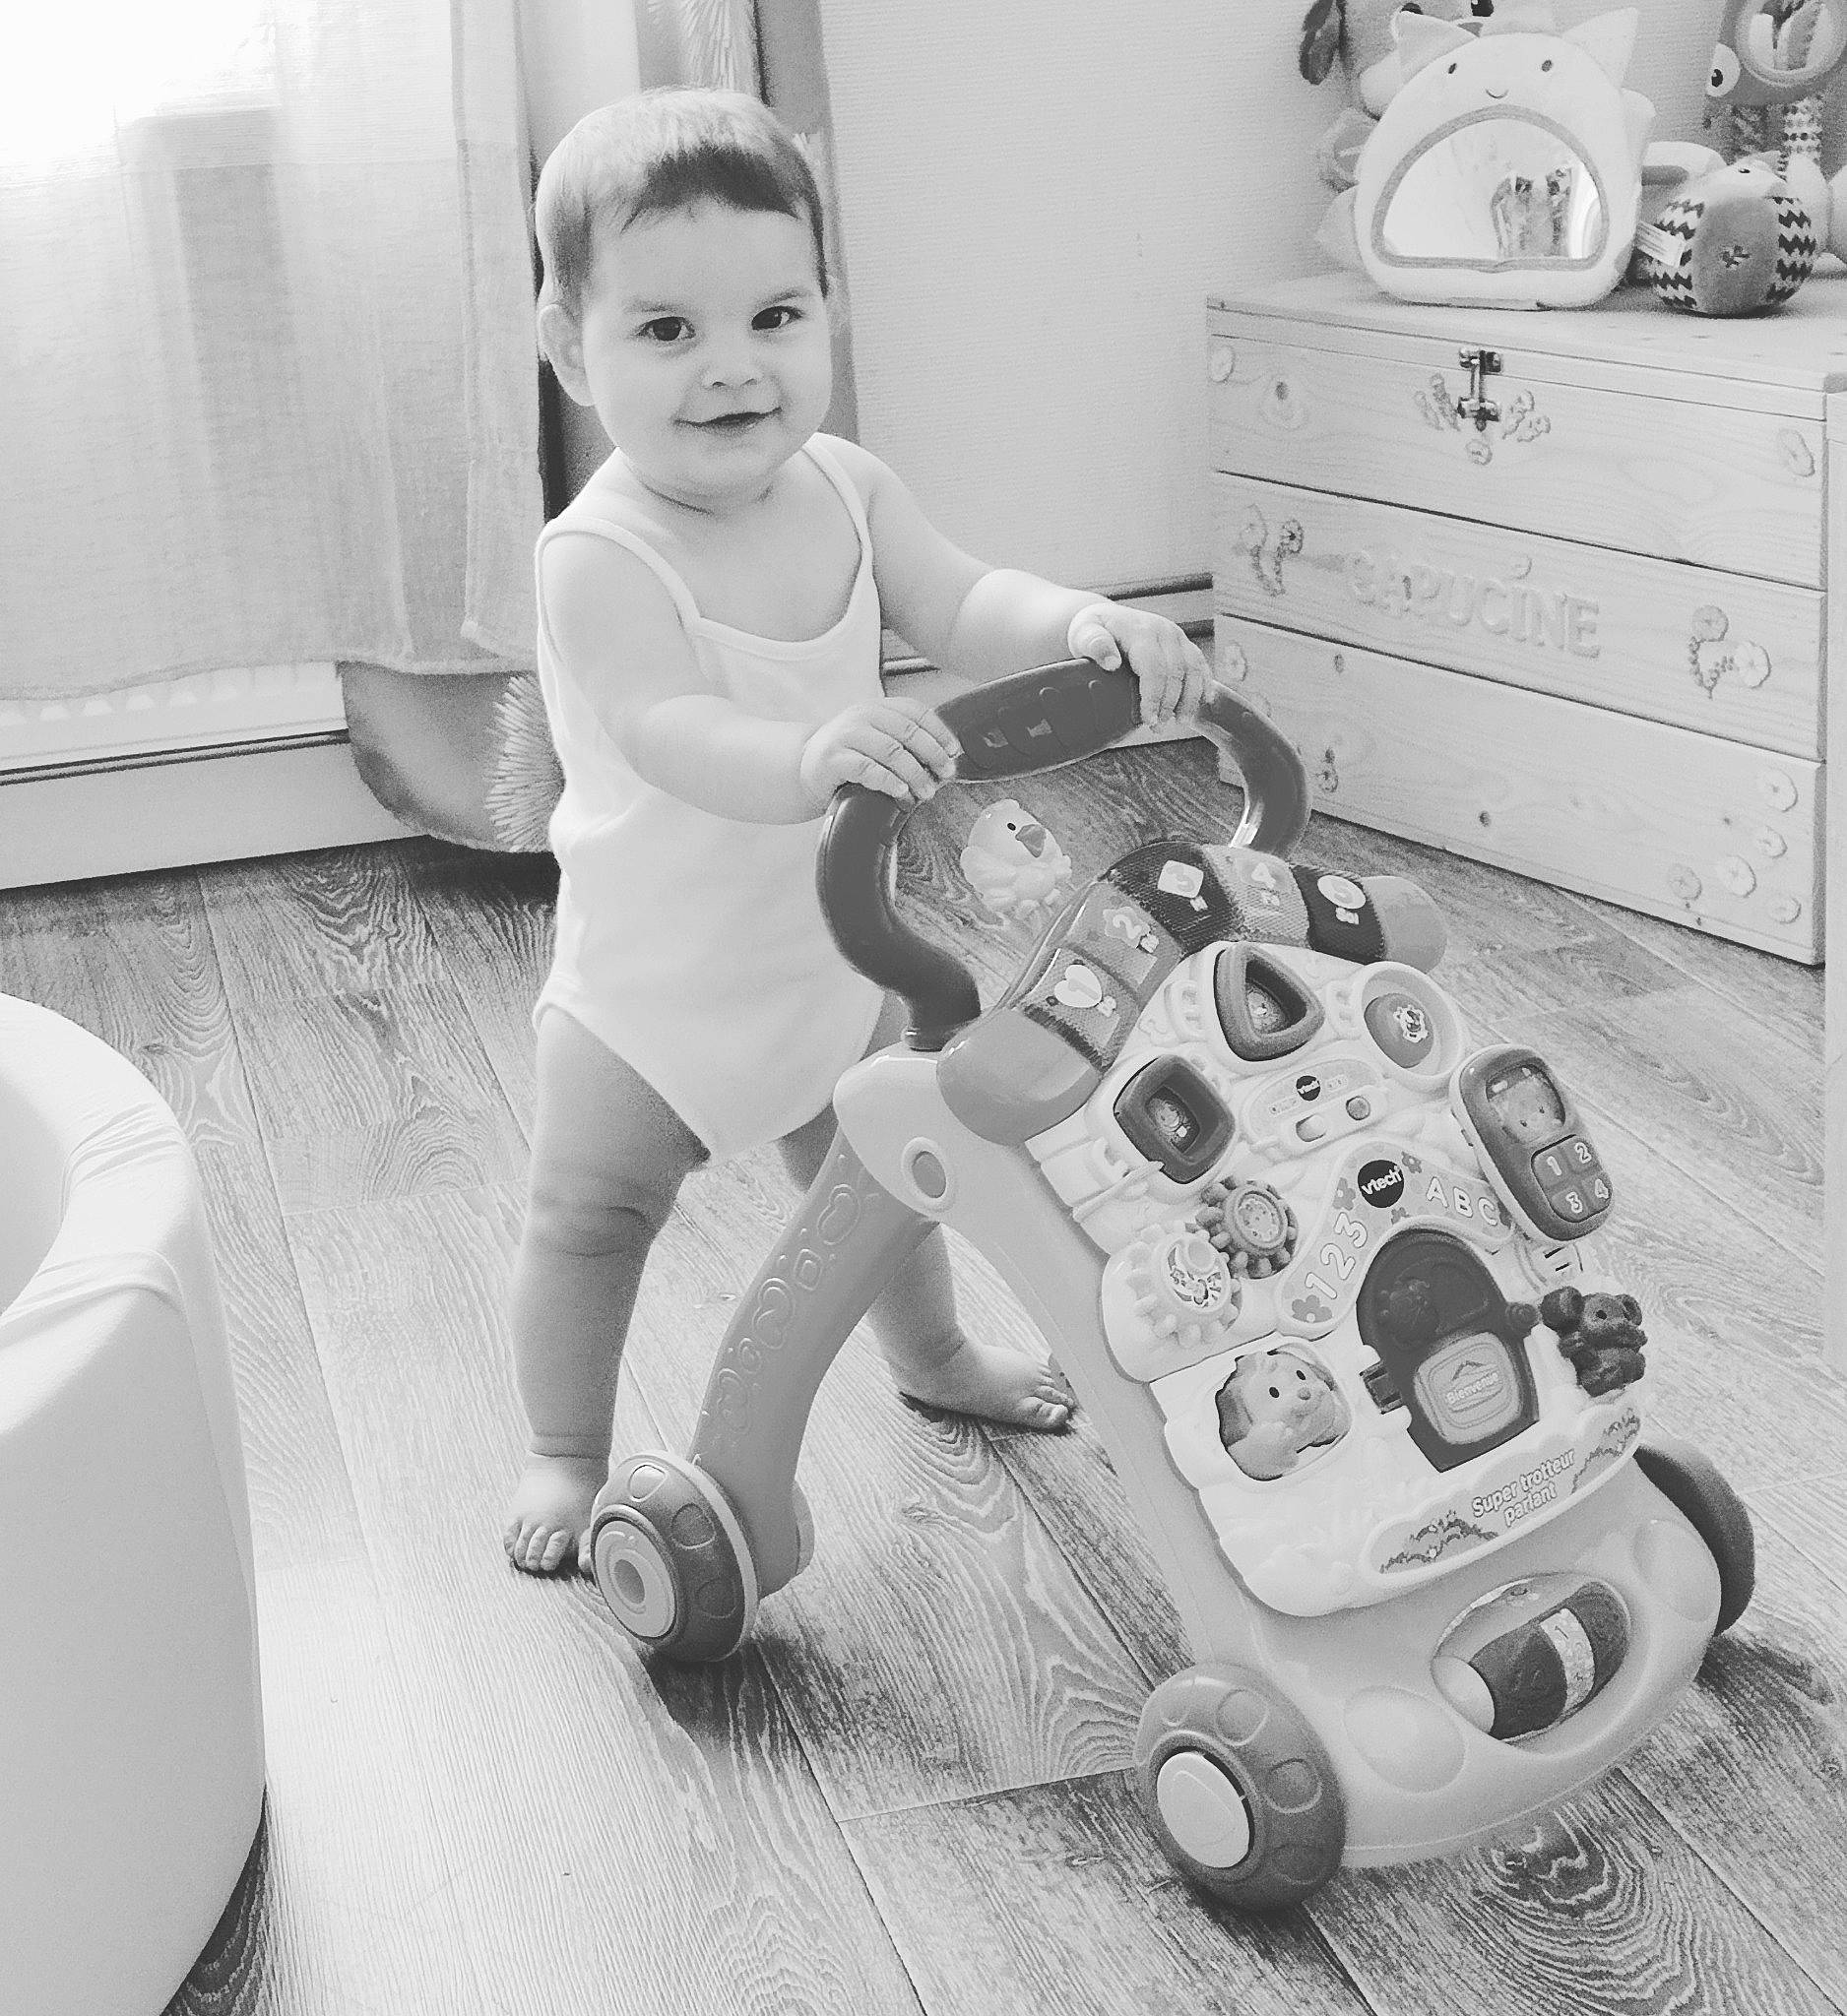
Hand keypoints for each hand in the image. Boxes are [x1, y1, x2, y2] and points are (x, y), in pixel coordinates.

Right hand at [799, 697, 960, 808]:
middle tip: (946, 774)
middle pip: (908, 731)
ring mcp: (845, 736)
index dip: (939, 731)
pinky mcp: (833, 759)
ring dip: (915, 773)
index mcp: (877, 708)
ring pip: (891, 751)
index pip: (916, 711)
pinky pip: (867, 769)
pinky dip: (888, 781)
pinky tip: (901, 791)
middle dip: (933, 754)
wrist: (803, 767)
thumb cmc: (848, 757)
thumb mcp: (875, 739)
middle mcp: (861, 716)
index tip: (954, 752)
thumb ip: (903, 742)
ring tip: (927, 791)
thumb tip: (945, 760)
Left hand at [1067, 604, 1209, 729]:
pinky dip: (1204, 685)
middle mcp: (1164, 631)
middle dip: (1171, 704)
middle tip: (1159, 728)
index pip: (1153, 667)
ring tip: (1181, 722)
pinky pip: (1201, 665)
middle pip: (1176, 671)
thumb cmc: (1092, 631)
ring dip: (1190, 699)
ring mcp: (1177, 636)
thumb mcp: (1084, 634)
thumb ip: (1094, 644)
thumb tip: (1112, 663)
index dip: (1154, 696)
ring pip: (1194, 669)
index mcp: (1141, 630)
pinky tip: (1202, 704)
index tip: (1149, 719)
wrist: (1107, 619)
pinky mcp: (1184, 644)